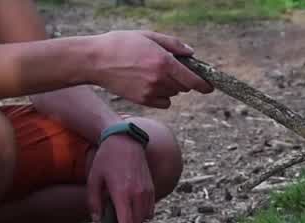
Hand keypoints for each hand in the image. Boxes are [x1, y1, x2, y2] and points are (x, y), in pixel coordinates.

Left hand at [87, 136, 155, 222]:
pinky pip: (150, 209)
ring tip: (122, 217)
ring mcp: (147, 191)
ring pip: (145, 218)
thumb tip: (97, 221)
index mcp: (122, 193)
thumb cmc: (106, 159)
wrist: (125, 141)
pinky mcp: (151, 187)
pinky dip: (142, 214)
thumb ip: (94, 202)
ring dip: (135, 222)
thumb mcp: (93, 179)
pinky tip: (130, 208)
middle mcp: (137, 194)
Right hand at [90, 30, 212, 107]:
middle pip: (184, 86)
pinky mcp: (143, 101)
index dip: (205, 85)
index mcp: (164, 62)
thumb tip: (192, 53)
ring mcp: (151, 92)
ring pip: (174, 93)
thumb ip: (173, 45)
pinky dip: (162, 96)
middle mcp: (160, 79)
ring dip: (170, 86)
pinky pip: (164, 103)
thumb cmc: (120, 44)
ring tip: (151, 73)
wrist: (94, 61)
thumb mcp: (148, 36)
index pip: (193, 80)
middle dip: (182, 79)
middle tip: (168, 68)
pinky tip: (148, 84)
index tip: (210, 87)